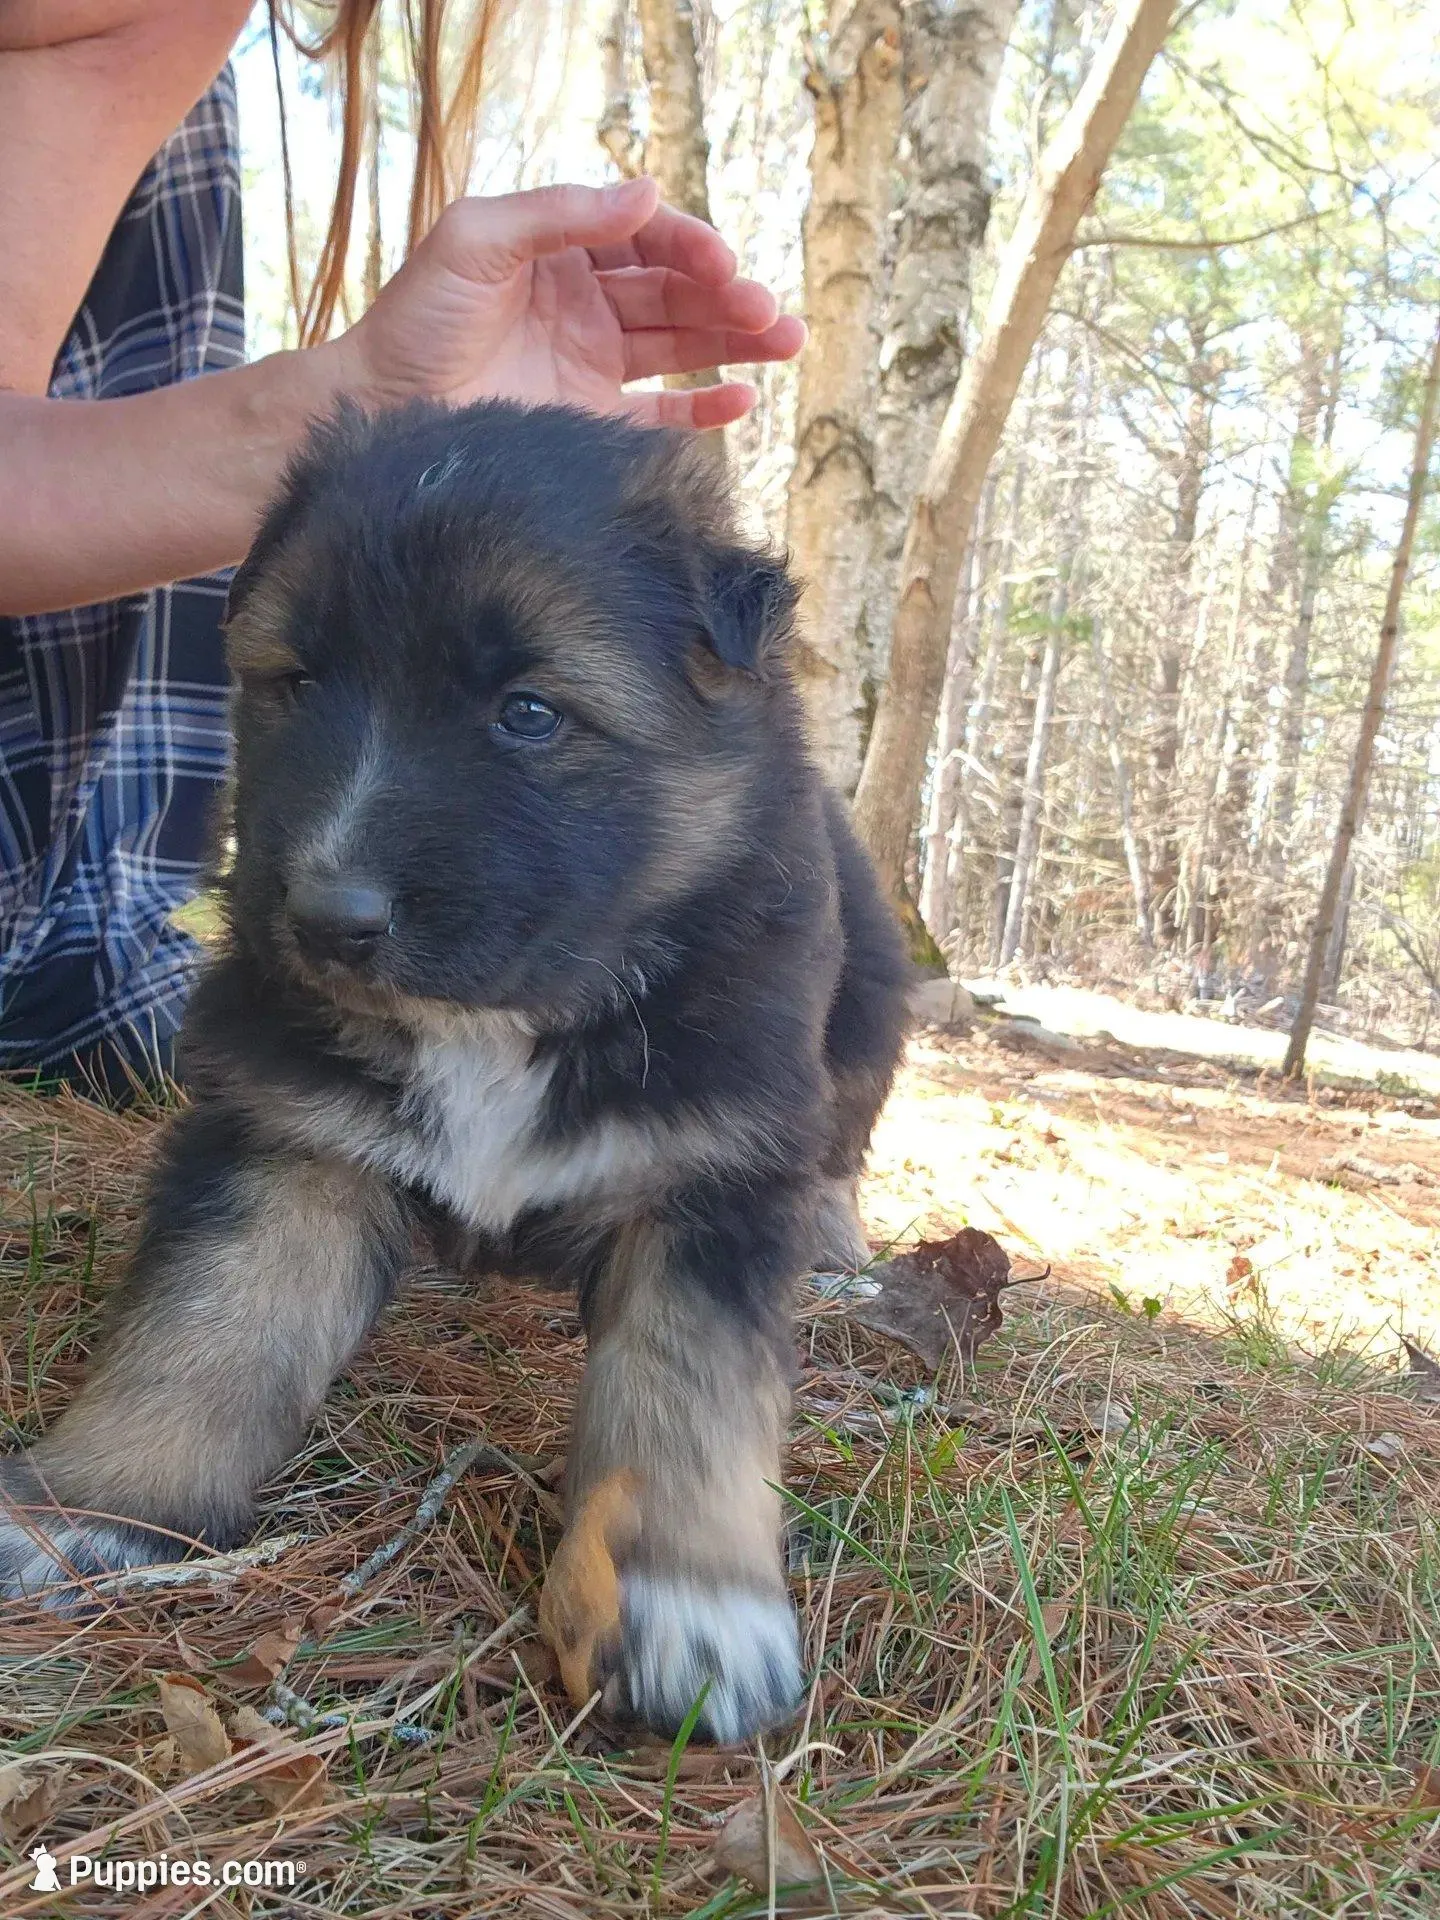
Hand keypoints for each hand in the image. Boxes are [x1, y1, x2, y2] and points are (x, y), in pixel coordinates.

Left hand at [339, 178, 804, 429]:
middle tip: (770, 315)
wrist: (380, 410)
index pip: (647, 240)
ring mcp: (593, 366)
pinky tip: (741, 398)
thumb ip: (558, 215)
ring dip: (736, 343)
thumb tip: (646, 191)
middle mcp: (586, 306)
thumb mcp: (477, 240)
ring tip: (785, 343)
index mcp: (562, 253)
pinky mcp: (592, 423)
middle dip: (729, 298)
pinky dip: (704, 407)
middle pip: (677, 293)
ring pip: (683, 346)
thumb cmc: (416, 319)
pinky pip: (662, 414)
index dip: (691, 248)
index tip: (723, 265)